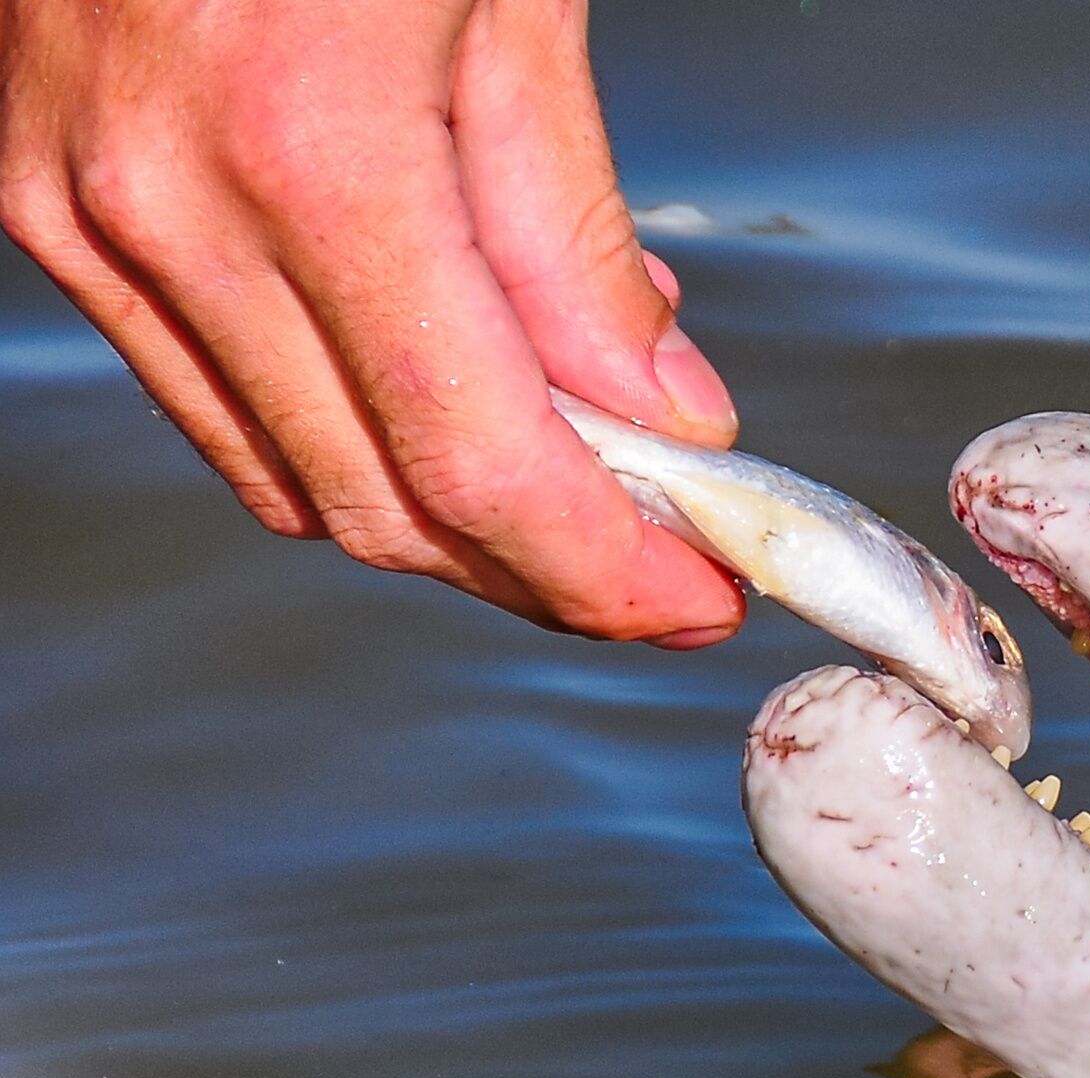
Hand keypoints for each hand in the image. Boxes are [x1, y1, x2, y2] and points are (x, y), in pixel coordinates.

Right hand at [0, 0, 744, 641]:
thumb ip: (573, 231)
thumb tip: (659, 415)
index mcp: (306, 146)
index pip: (478, 463)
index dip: (605, 570)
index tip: (700, 597)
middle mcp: (163, 197)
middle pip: (379, 502)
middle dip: (541, 565)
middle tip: (664, 562)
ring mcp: (79, 204)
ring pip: (284, 471)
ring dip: (443, 515)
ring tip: (577, 487)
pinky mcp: (40, 196)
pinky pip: (206, 388)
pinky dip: (338, 428)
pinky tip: (449, 389)